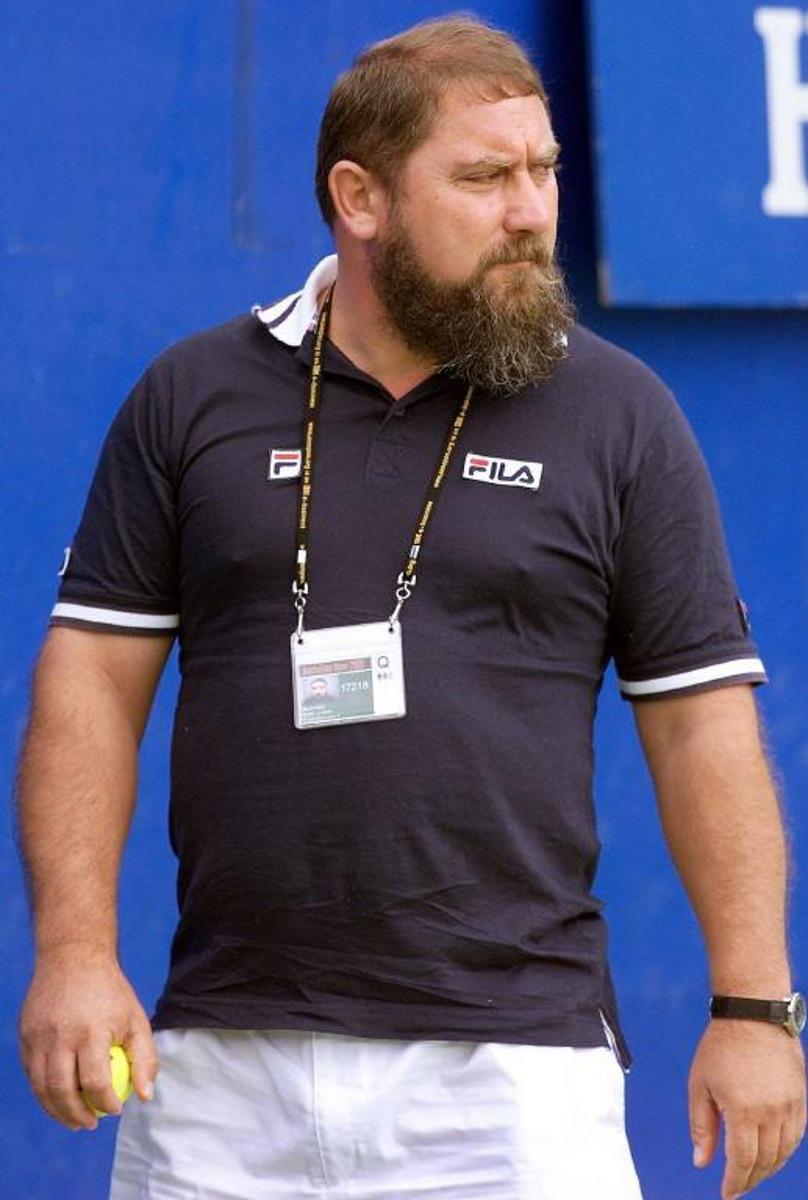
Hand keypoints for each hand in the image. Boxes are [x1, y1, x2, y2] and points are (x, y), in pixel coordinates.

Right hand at [19, 946, 157, 1130]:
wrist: (73, 956)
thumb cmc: (110, 992)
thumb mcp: (136, 1018)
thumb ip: (144, 1058)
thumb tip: (145, 1096)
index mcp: (91, 1031)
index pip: (95, 1082)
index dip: (106, 1103)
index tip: (115, 1110)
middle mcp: (60, 1035)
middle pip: (62, 1091)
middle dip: (77, 1116)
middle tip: (91, 1124)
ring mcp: (38, 1036)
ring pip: (41, 1087)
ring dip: (56, 1110)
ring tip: (75, 1119)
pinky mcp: (25, 1035)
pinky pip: (31, 1072)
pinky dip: (43, 1091)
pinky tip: (59, 1096)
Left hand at [689, 1019, 806, 1198]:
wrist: (753, 1014)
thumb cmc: (721, 1046)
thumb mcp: (700, 1085)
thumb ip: (702, 1127)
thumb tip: (702, 1161)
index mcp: (743, 1111)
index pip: (743, 1161)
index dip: (735, 1182)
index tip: (727, 1195)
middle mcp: (771, 1112)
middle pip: (765, 1161)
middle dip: (750, 1179)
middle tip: (738, 1187)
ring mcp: (790, 1106)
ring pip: (784, 1153)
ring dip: (769, 1168)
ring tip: (752, 1173)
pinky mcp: (801, 1097)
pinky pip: (796, 1135)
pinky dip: (785, 1151)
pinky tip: (773, 1154)